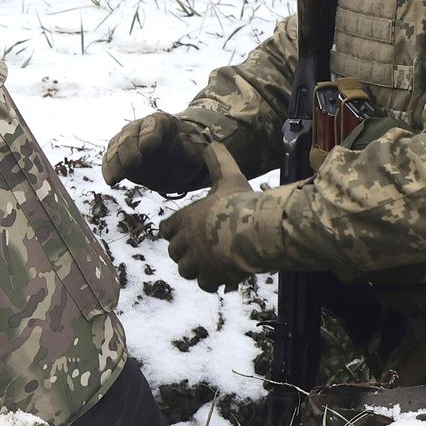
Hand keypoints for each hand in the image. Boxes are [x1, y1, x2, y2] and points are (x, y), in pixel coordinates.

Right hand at [102, 111, 216, 194]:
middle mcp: (139, 128)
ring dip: (115, 162)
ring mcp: (126, 142)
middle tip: (131, 163)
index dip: (149, 135)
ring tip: (116, 177)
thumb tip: (183, 145)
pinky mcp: (118, 156)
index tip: (148, 146)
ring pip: (116, 148)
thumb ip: (192, 149)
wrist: (176, 159)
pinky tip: (111, 180)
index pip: (152, 125)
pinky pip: (110, 161)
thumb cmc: (188, 152)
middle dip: (128, 150)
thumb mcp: (198, 151)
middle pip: (130, 136)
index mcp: (161, 123)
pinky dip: (109, 170)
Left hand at [161, 142, 268, 291]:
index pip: (166, 229)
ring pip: (186, 270)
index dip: (173, 231)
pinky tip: (223, 275)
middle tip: (200, 248)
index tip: (185, 231)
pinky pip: (205, 284)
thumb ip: (218, 160)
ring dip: (196, 268)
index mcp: (186, 218)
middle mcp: (188, 241)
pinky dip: (212, 281)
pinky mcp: (214, 275)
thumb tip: (211, 141)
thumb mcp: (229, 176)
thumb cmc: (242, 202)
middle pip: (174, 252)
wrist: (259, 229)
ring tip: (210, 263)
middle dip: (184, 252)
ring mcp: (200, 260)